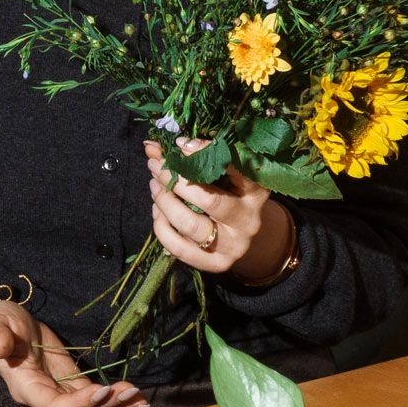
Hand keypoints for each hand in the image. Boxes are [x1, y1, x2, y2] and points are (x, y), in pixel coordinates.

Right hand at [0, 294, 149, 406]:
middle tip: (131, 391)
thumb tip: (0, 347)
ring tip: (141, 400)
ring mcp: (60, 397)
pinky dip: (117, 403)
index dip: (80, 404)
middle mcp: (44, 401)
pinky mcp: (72, 387)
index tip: (102, 389)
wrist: (3, 327)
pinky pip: (96, 402)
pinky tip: (138, 399)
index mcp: (26, 389)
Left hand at [144, 139, 290, 280]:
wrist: (243, 232)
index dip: (205, 155)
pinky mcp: (218, 263)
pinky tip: (158, 211)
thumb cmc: (229, 192)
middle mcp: (248, 218)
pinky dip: (162, 228)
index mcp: (255, 189)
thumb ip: (192, 157)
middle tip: (156, 164)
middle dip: (176, 181)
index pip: (235, 169)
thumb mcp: (221, 173)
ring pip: (191, 226)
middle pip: (209, 201)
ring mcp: (234, 244)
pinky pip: (181, 249)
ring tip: (154, 185)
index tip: (180, 143)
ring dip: (165, 203)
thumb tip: (152, 145)